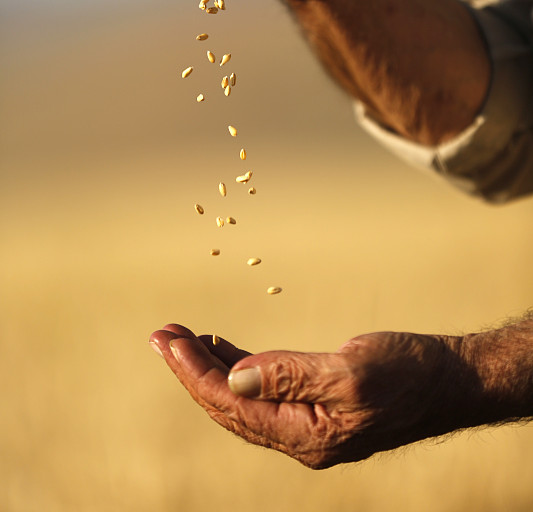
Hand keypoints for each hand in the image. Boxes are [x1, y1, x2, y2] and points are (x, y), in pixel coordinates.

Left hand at [149, 324, 469, 468]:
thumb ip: (290, 374)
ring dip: (210, 367)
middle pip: (229, 406)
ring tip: (180, 338)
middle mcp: (300, 438)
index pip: (233, 406)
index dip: (195, 374)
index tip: (167, 342)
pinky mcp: (316, 405)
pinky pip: (264, 390)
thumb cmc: (408, 373)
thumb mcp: (350, 370)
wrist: (449, 380)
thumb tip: (234, 376)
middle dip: (191, 370)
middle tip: (161, 335)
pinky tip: (222, 348)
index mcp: (306, 437)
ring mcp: (307, 423)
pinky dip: (238, 367)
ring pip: (243, 398)